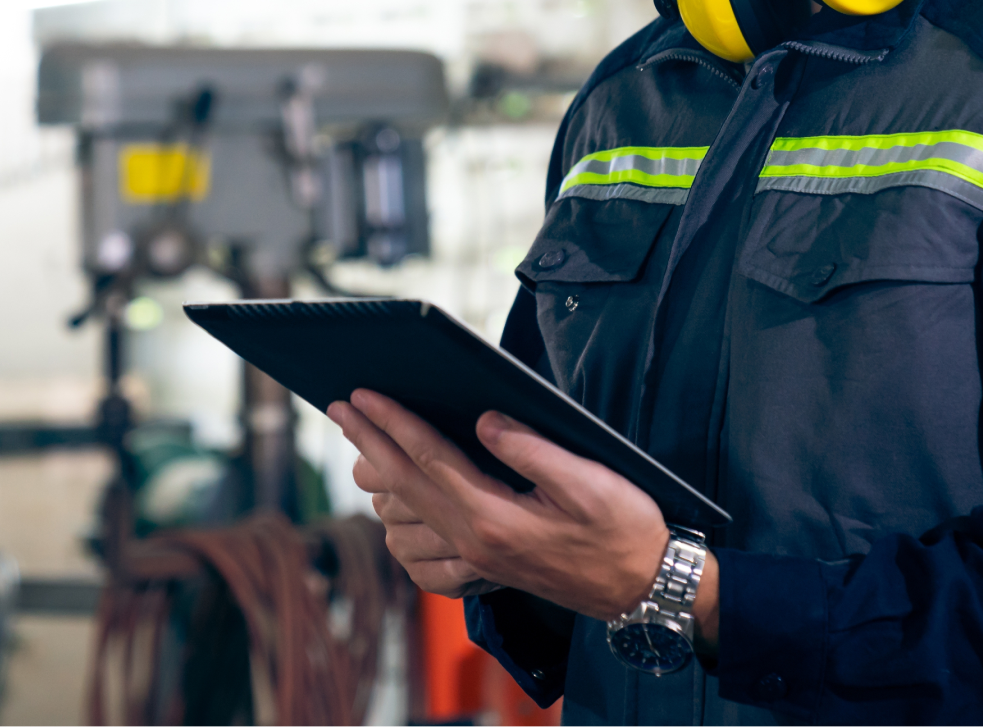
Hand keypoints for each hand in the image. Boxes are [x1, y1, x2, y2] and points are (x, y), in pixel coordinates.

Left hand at [328, 389, 677, 623]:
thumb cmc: (624, 528)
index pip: (428, 458)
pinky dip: (402, 531)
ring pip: (406, 520)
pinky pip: (425, 556)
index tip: (361, 395)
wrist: (643, 587)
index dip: (391, 422)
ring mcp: (477, 561)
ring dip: (379, 483)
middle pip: (404, 485)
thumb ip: (532, 450)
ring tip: (362, 448)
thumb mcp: (588, 481)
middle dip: (368, 442)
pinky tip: (397, 513)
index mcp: (494, 516)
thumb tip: (483, 420)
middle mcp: (475, 542)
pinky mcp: (485, 571)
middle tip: (340, 407)